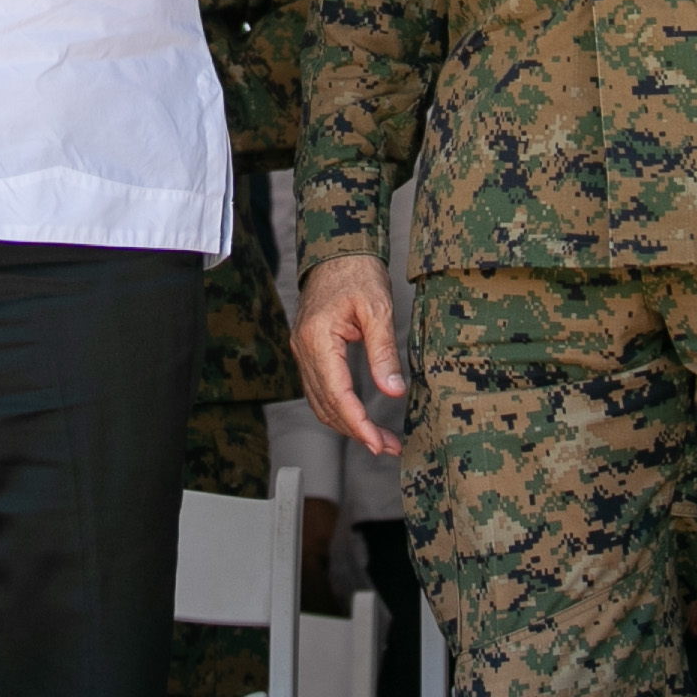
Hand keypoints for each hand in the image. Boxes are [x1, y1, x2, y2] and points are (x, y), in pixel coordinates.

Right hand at [294, 255, 406, 456]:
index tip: (379, 442)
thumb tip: (393, 390)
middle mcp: (304, 349)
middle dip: (355, 431)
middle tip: (386, 446)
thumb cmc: (358, 272)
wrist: (338, 249)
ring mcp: (303, 350)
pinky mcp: (309, 350)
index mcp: (318, 339)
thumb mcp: (379, 309)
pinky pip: (319, 389)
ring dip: (346, 423)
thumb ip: (383, 353)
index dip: (358, 424)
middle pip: (326, 404)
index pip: (337, 394)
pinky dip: (338, 408)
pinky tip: (359, 417)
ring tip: (379, 438)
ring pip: (319, 401)